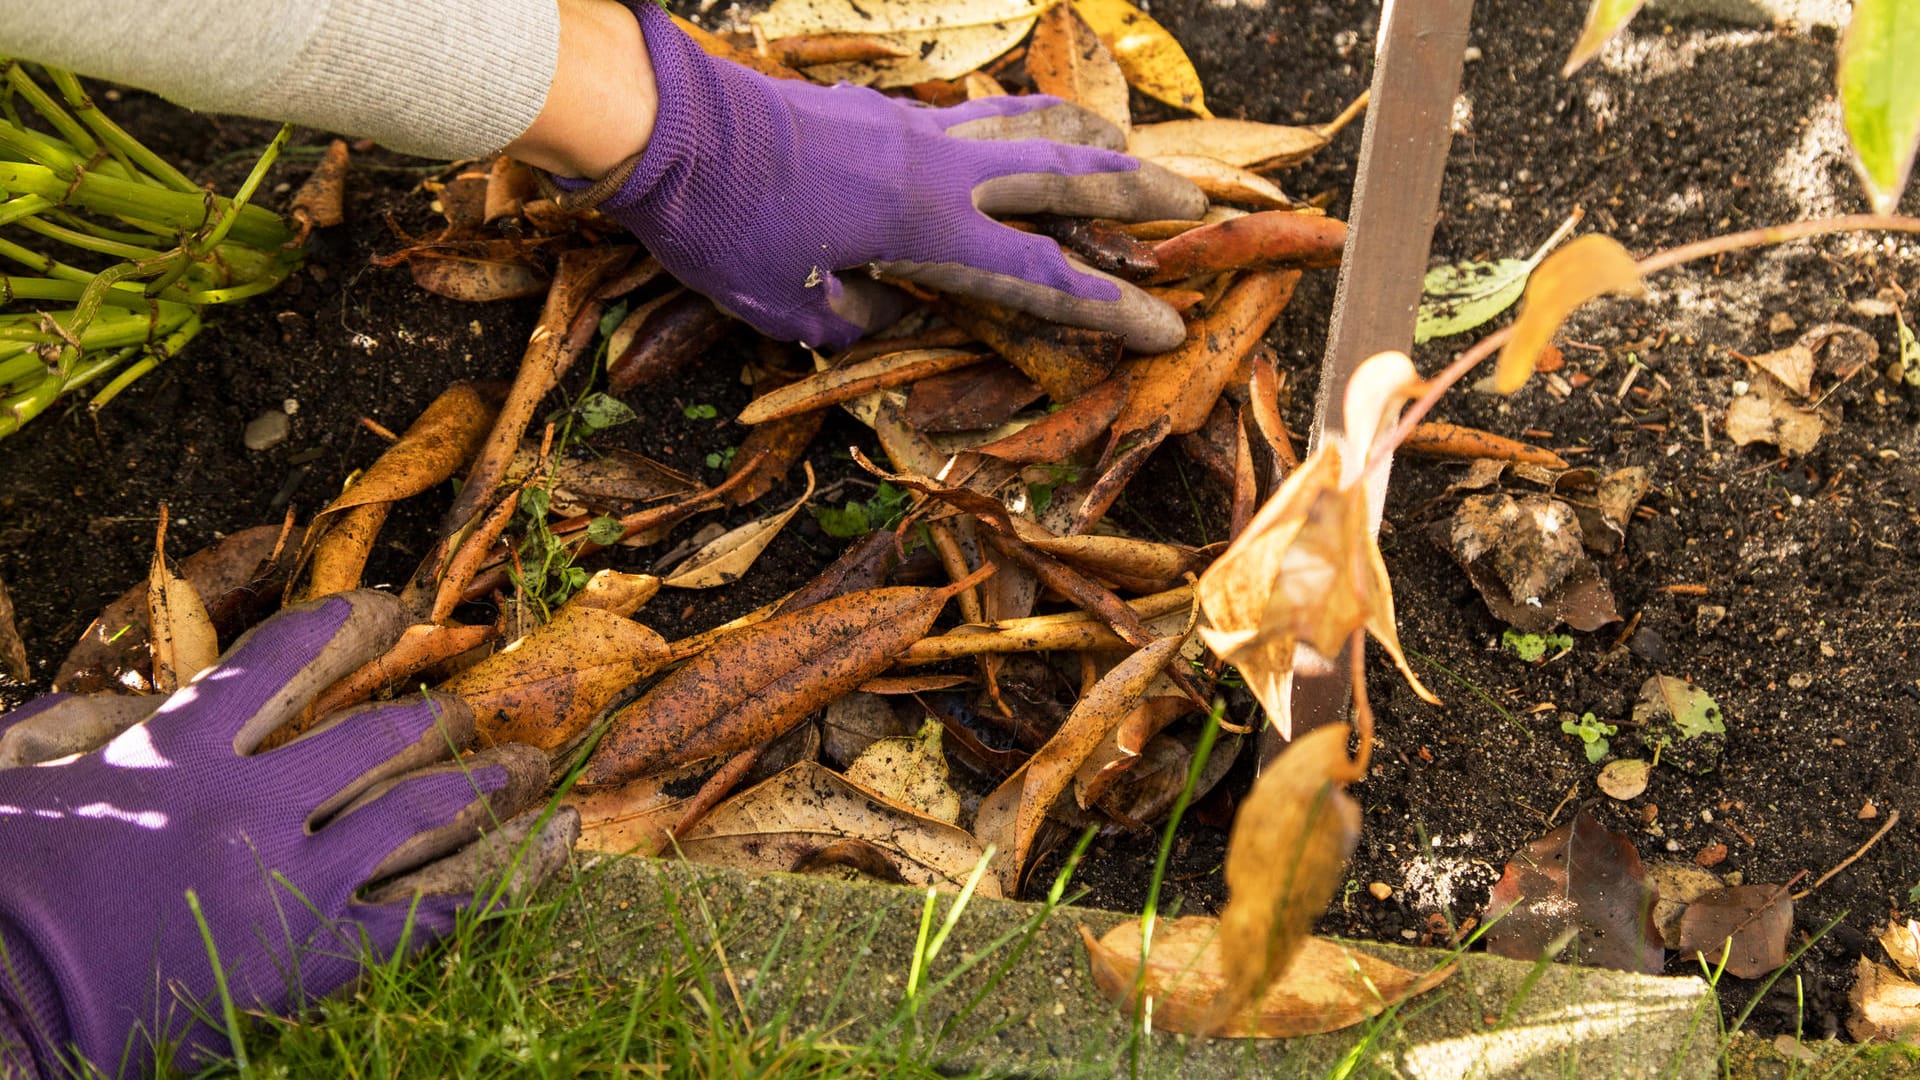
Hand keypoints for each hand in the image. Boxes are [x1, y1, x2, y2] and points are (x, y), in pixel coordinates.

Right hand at [0, 591, 575, 1076]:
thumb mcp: (7, 786)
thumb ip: (62, 730)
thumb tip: (102, 706)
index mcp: (177, 749)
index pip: (289, 658)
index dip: (354, 625)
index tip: (396, 609)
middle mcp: (252, 801)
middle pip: (381, 738)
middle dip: (442, 721)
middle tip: (481, 715)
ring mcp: (292, 882)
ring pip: (424, 814)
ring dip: (489, 786)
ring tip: (534, 771)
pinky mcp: (316, 961)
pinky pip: (437, 909)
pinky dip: (506, 874)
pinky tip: (555, 846)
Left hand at [563, 3, 1205, 352]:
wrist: (665, 126)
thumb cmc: (723, 227)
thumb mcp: (790, 306)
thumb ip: (852, 318)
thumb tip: (872, 311)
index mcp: (931, 227)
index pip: (1041, 277)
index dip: (1110, 309)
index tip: (1168, 328)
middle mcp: (940, 168)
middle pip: (1062, 175)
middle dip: (1134, 193)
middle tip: (1192, 199)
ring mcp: (911, 128)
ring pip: (1022, 124)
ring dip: (1082, 137)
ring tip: (1122, 145)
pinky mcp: (877, 110)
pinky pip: (966, 115)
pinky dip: (1009, 122)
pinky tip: (1010, 129)